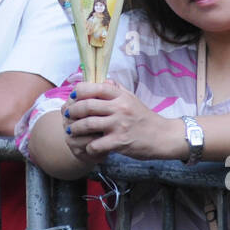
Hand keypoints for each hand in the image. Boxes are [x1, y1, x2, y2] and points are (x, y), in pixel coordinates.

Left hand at [63, 81, 185, 162]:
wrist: (163, 137)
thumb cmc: (145, 118)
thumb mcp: (132, 99)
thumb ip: (117, 89)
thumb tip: (103, 81)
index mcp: (121, 96)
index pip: (95, 87)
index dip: (79, 91)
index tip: (72, 96)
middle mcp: (120, 108)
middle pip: (87, 105)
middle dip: (72, 111)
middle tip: (66, 115)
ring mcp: (119, 125)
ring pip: (88, 124)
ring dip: (75, 128)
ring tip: (71, 131)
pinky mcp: (120, 142)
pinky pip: (96, 144)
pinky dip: (88, 147)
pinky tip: (88, 147)